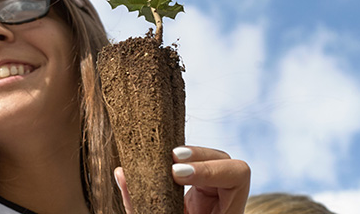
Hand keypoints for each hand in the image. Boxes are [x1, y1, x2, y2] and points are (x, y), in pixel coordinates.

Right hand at [115, 146, 249, 213]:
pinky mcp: (197, 194)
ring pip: (211, 160)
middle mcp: (224, 201)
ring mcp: (212, 196)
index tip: (177, 174)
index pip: (238, 175)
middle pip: (226, 160)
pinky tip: (159, 163)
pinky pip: (193, 168)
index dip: (210, 169)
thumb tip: (122, 174)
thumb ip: (140, 205)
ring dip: (188, 154)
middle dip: (198, 155)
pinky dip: (177, 162)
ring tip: (163, 159)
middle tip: (171, 162)